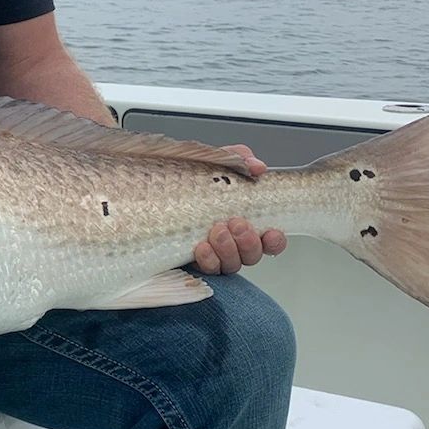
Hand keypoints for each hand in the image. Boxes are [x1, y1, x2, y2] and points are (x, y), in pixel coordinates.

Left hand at [192, 146, 286, 275]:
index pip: (270, 239)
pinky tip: (201, 247)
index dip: (275, 241)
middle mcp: (232, 242)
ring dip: (228, 249)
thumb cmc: (190, 178)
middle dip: (249, 242)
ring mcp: (214, 254)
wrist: (152, 190)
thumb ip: (239, 159)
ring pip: (232, 264)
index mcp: (244, 221)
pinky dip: (208, 259)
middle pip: (253, 254)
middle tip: (237, 223)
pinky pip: (208, 268)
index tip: (271, 232)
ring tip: (218, 231)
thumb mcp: (215, 162)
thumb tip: (257, 167)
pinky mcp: (193, 262)